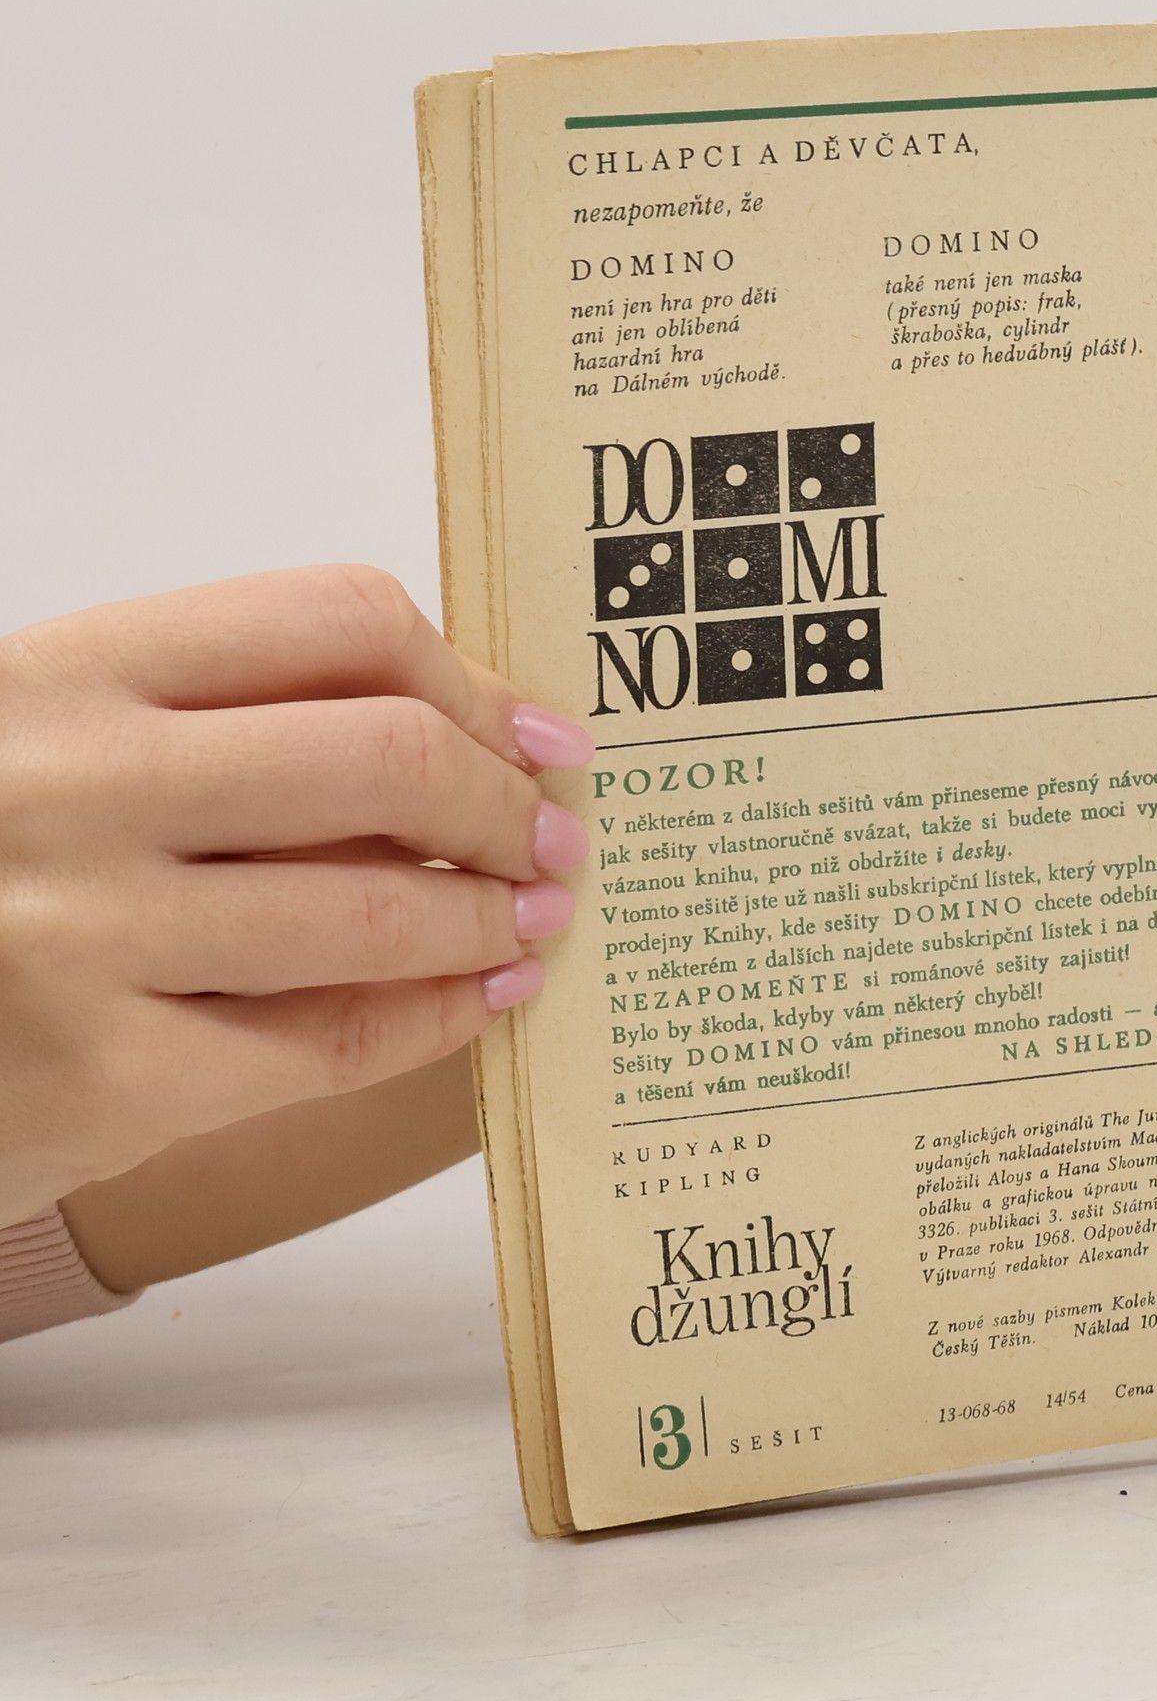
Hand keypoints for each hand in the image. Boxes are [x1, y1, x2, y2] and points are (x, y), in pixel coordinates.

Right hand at [0, 565, 593, 1226]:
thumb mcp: (57, 745)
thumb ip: (223, 724)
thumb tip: (471, 733)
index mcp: (65, 672)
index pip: (336, 619)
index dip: (473, 679)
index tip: (537, 734)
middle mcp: (70, 785)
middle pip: (383, 756)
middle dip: (506, 804)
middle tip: (555, 839)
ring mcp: (78, 935)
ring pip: (373, 912)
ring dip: (490, 918)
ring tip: (532, 921)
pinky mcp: (96, 1081)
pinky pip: (327, 1044)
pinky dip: (434, 1021)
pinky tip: (476, 1002)